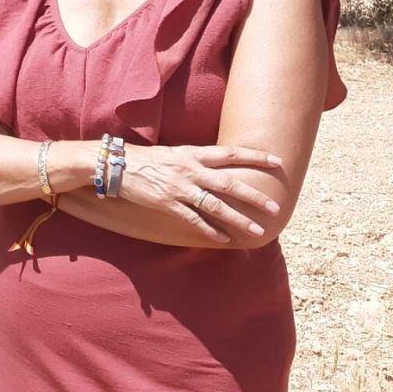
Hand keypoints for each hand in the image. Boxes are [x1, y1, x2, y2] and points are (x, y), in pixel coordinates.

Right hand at [120, 145, 282, 243]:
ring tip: (256, 231)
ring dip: (238, 219)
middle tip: (274, 207)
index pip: (230, 154)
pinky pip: (194, 219)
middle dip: (254, 196)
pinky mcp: (167, 204)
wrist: (115, 166)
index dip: (255, 157)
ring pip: (216, 206)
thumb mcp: (173, 153)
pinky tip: (224, 239)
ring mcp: (179, 188)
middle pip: (229, 184)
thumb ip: (195, 160)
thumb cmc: (144, 158)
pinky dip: (210, 230)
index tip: (278, 162)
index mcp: (192, 154)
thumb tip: (216, 166)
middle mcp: (190, 170)